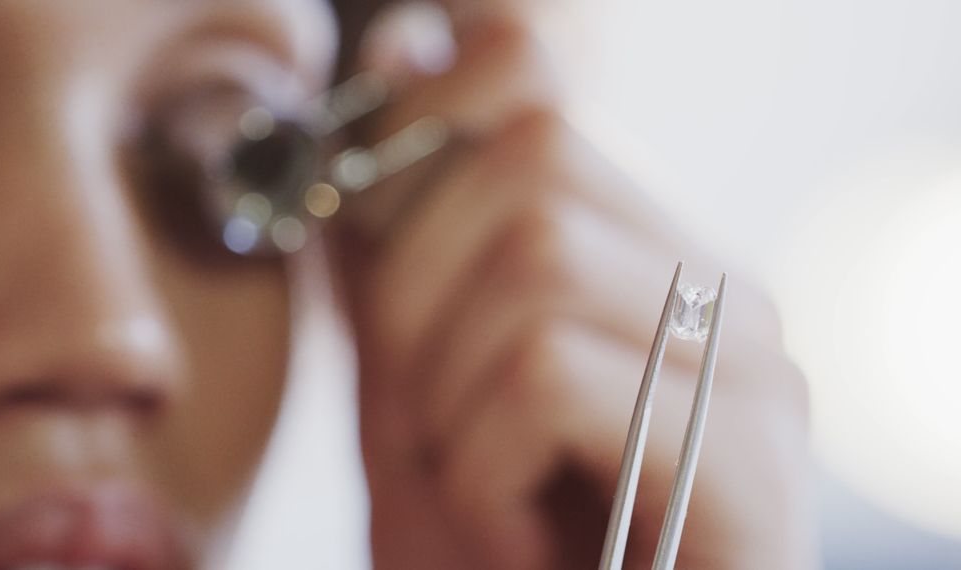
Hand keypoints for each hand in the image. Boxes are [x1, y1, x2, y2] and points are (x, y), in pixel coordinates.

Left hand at [329, 3, 817, 567]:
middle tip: (422, 432)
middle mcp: (724, 296)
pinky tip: (512, 540)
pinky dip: (479, 474)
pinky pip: (547, 376)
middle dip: (416, 304)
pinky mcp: (752, 465)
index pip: (542, 99)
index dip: (427, 133)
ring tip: (475, 498)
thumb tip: (364, 127)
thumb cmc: (505, 562)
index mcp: (655, 269)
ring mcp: (752, 374)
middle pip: (531, 169)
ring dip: (446, 408)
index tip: (367, 238)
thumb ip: (397, 280)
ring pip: (536, 264)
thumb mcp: (422, 409)